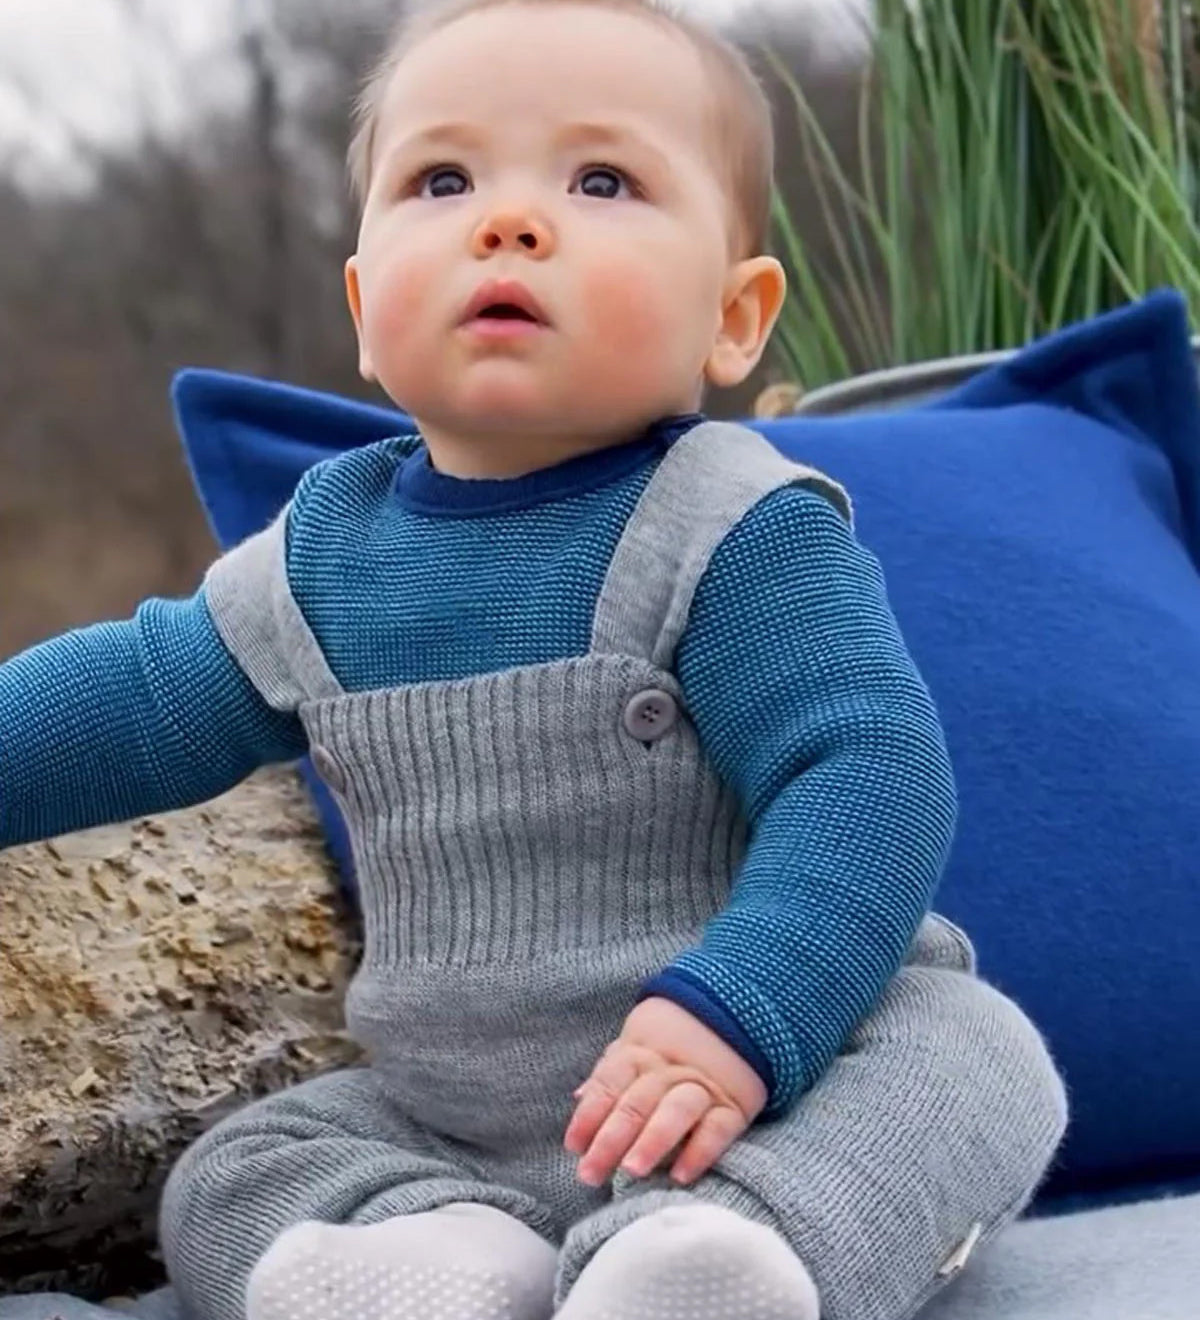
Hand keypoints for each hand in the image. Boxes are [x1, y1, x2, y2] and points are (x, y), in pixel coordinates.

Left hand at [564, 996, 767, 1187]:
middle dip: (611, 1139)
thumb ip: (609, 1075)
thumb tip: (578, 1097)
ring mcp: (701, 1087)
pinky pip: (717, 1129)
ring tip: (631, 1170)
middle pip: (636, 1103)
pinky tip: (680, 1175)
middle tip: (590, 1173)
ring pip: (676, 1111)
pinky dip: (699, 1151)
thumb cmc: (667, 1049)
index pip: (609, 1083)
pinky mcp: (732, 1107)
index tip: (574, 1146)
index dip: (589, 1114)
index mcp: (638, 1053)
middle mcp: (668, 1069)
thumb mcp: (635, 1050)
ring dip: (652, 1141)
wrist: (731, 1022)